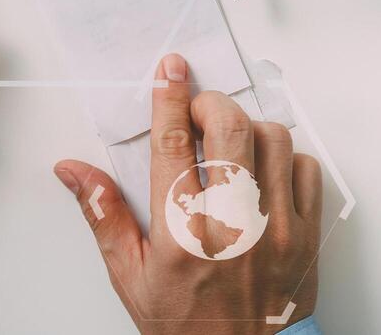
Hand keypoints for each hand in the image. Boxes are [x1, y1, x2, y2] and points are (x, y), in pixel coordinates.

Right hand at [54, 54, 321, 334]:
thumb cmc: (187, 326)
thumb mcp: (131, 277)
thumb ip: (103, 215)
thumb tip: (73, 170)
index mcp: (182, 234)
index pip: (174, 143)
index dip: (169, 97)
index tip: (170, 71)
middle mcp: (232, 225)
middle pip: (231, 126)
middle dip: (211, 102)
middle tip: (198, 108)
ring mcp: (277, 227)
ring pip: (273, 138)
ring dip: (249, 128)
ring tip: (231, 144)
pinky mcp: (307, 234)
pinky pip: (307, 169)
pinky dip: (287, 158)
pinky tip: (264, 172)